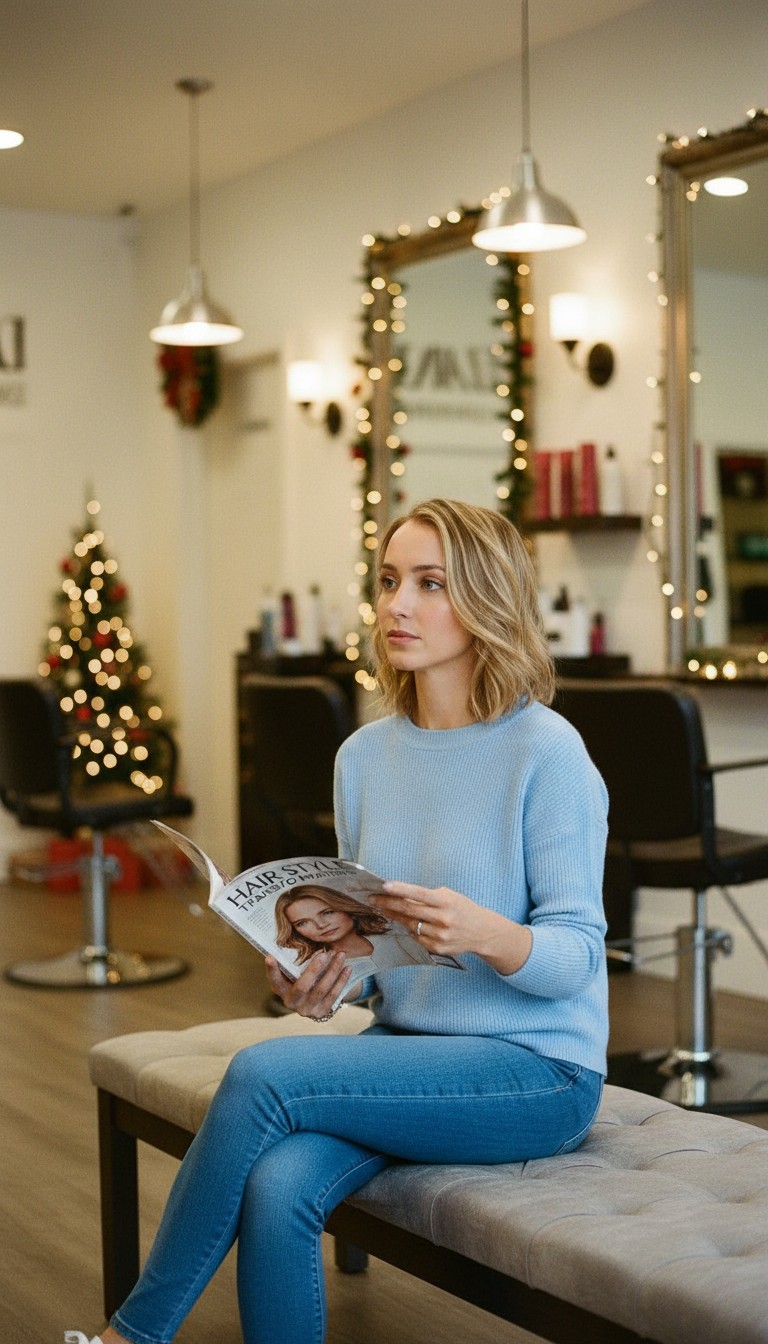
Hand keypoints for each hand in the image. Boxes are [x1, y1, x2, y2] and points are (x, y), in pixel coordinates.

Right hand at [264, 950, 354, 1018]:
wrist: (310, 1002)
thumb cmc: (298, 980)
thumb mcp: (291, 974)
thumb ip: (291, 963)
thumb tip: (294, 941)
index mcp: (281, 991)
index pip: (274, 980)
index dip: (272, 970)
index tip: (269, 957)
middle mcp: (292, 1003)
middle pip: (303, 986)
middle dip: (314, 969)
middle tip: (324, 954)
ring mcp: (307, 1010)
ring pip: (322, 989)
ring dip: (333, 970)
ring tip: (340, 954)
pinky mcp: (322, 1012)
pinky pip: (334, 995)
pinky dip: (341, 980)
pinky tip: (347, 968)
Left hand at [374, 881, 531, 972]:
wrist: (482, 932)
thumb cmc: (463, 909)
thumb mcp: (449, 896)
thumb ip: (427, 897)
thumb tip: (401, 895)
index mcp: (446, 901)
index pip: (418, 894)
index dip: (400, 889)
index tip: (384, 886)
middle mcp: (443, 919)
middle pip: (409, 911)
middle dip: (388, 904)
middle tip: (373, 899)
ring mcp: (440, 935)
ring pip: (410, 925)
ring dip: (395, 917)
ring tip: (384, 909)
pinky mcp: (437, 947)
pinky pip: (416, 937)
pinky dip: (409, 929)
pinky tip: (404, 923)